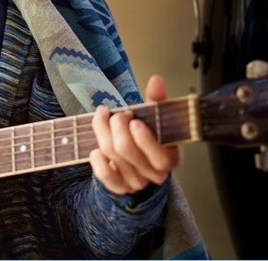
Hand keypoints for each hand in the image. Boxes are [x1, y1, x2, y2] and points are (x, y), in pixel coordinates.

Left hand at [89, 75, 180, 195]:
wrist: (138, 158)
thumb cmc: (148, 134)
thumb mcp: (156, 117)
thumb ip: (157, 99)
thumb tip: (156, 80)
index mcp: (171, 158)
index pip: (160, 156)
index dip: (144, 138)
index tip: (132, 118)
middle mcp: (155, 174)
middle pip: (126, 149)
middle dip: (116, 125)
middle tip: (116, 113)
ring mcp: (137, 182)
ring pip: (112, 155)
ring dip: (102, 130)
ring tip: (103, 117)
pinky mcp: (119, 187)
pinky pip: (103, 175)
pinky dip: (96, 158)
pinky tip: (97, 147)